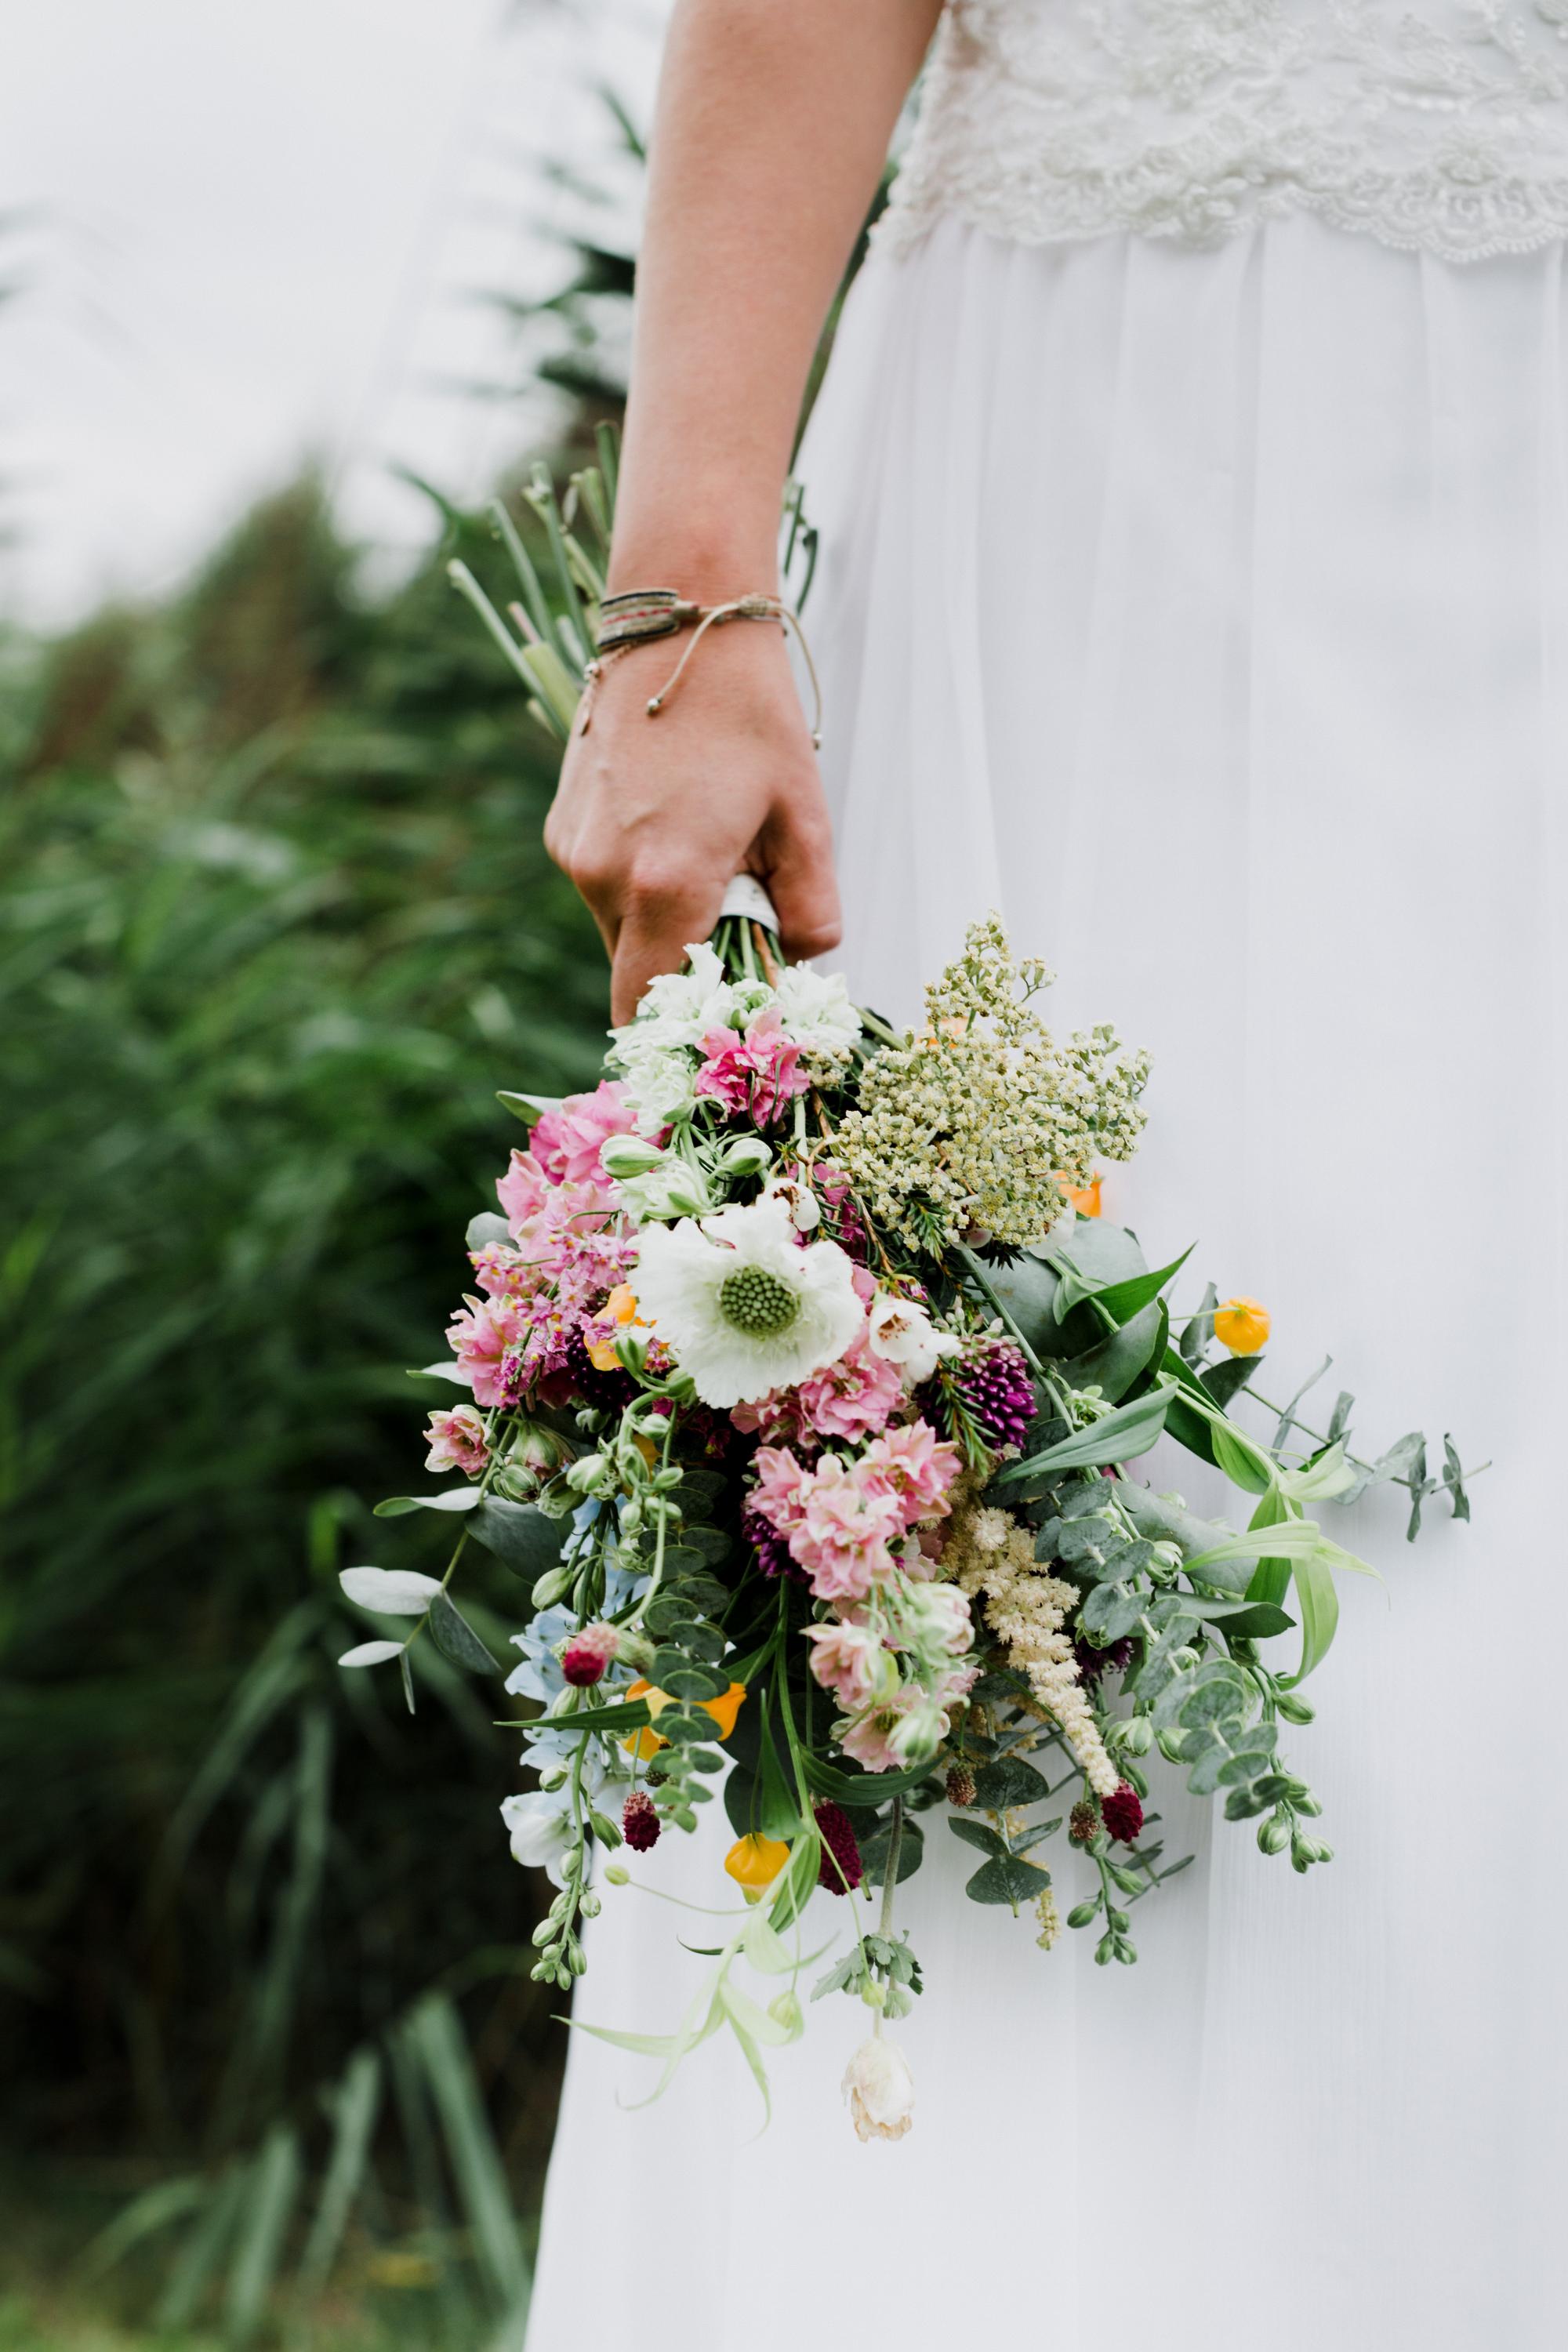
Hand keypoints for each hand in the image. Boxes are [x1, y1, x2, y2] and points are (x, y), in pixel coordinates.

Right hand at [545, 618, 840, 1024]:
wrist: (678, 623)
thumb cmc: (752, 718)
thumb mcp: (805, 819)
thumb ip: (811, 911)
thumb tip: (799, 964)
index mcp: (665, 884)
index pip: (650, 1009)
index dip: (680, 1034)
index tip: (718, 1030)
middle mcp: (602, 877)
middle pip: (638, 974)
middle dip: (687, 968)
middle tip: (741, 919)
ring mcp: (573, 852)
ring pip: (621, 930)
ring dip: (665, 920)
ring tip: (710, 852)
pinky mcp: (563, 828)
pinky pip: (603, 887)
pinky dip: (639, 882)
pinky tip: (674, 824)